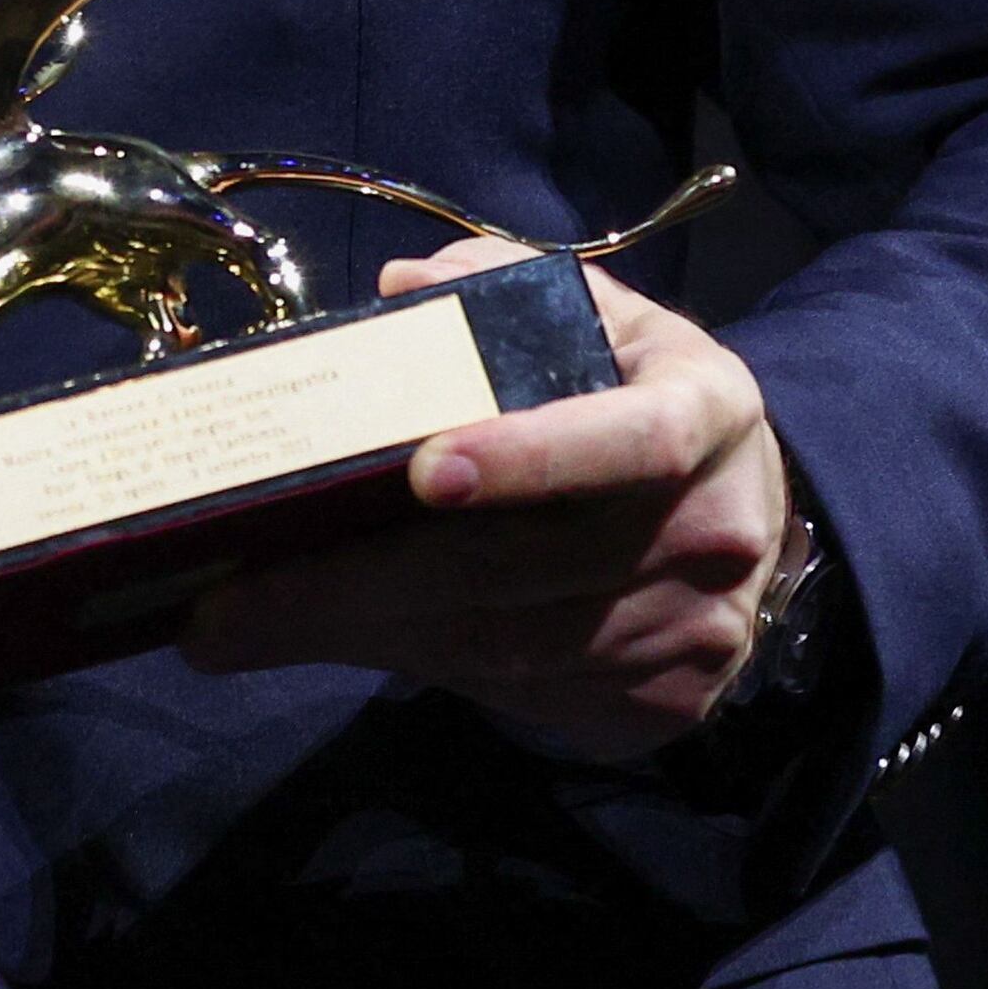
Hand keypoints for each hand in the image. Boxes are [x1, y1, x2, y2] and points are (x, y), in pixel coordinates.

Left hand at [180, 244, 791, 759]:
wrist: (756, 518)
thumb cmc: (640, 396)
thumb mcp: (600, 324)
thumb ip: (504, 292)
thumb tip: (403, 286)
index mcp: (702, 410)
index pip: (627, 440)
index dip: (531, 457)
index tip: (424, 471)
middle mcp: (712, 529)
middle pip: (527, 570)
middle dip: (365, 584)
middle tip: (231, 599)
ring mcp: (694, 630)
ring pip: (506, 647)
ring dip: (367, 636)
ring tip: (247, 624)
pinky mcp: (662, 702)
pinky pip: (519, 694)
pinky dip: (415, 668)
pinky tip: (335, 643)